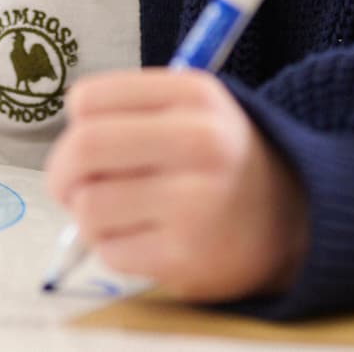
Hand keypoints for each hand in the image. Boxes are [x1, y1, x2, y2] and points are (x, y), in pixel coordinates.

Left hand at [43, 70, 307, 302]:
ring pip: (89, 207)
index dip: (75, 123)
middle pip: (83, 149)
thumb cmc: (219, 158)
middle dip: (61, 172)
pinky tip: (143, 238)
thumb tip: (62, 150)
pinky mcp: (186, 258)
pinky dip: (112, 247)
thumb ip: (128, 112)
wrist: (291, 217)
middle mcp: (200, 143)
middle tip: (68, 185)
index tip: (84, 137)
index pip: (90, 99)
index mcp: (195, 95)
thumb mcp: (191, 109)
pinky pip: (109, 251)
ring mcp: (195, 204)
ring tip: (117, 213)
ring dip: (88, 215)